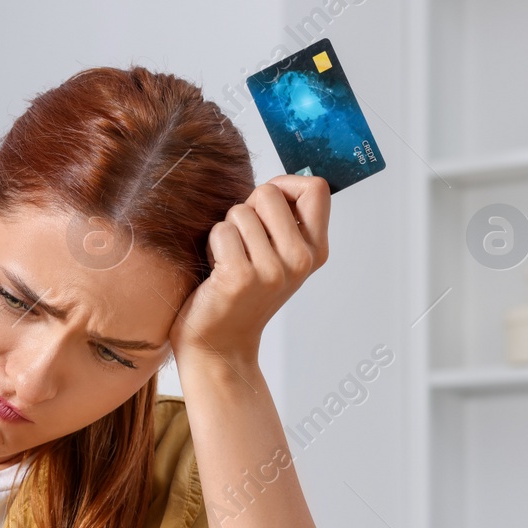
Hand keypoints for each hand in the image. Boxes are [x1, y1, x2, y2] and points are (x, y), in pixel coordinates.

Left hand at [167, 174, 330, 365]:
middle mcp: (300, 260)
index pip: (316, 188)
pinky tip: (216, 272)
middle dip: (247, 209)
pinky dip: (211, 246)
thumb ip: (286, 221)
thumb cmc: (242, 294)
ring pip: (240, 211)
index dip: (285, 186)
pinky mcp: (240, 277)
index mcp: (315, 251)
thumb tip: (281, 182)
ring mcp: (272, 270)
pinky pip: (221, 231)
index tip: (267, 208)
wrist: (220, 345)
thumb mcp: (279, 258)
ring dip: (226, 231)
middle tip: (243, 243)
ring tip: (229, 261)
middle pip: (269, 192)